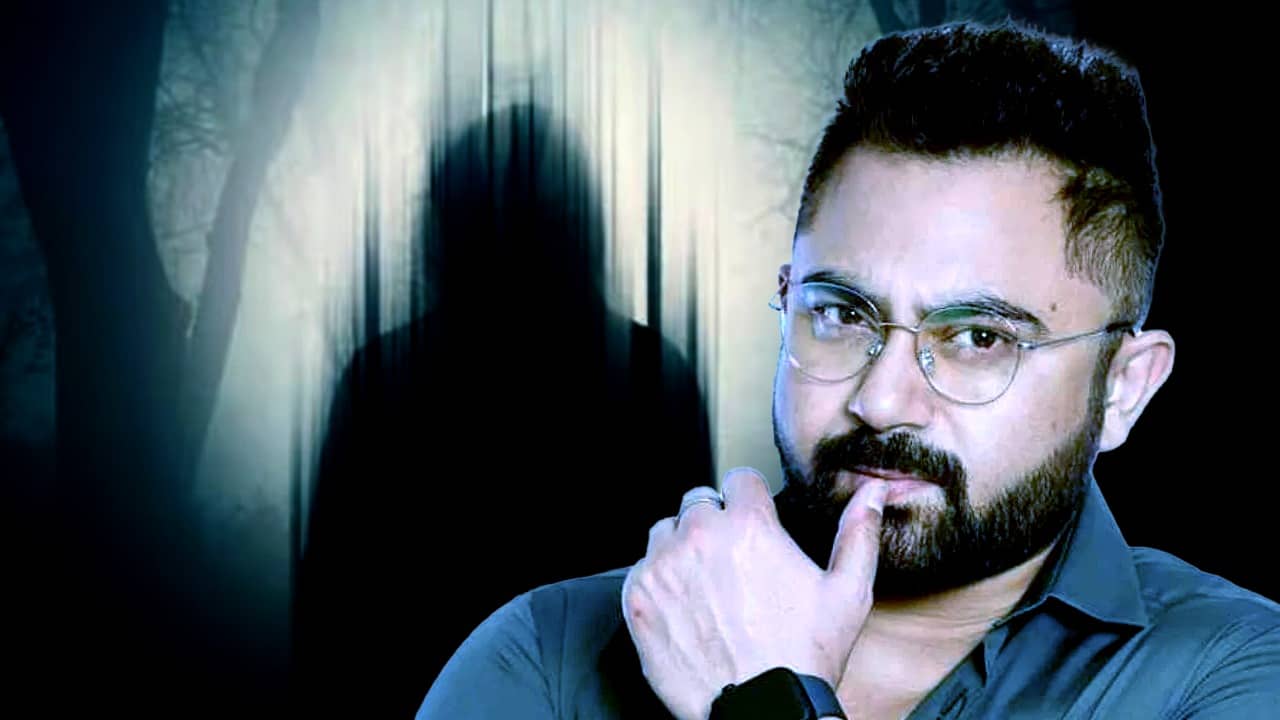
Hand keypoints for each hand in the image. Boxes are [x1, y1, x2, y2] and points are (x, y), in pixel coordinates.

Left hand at [621, 468, 887, 719]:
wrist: (761, 710)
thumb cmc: (805, 656)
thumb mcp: (847, 593)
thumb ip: (858, 534)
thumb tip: (872, 494)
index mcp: (748, 525)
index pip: (739, 479)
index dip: (751, 502)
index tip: (754, 525)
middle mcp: (699, 536)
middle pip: (699, 503)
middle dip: (716, 524)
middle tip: (733, 564)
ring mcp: (662, 566)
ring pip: (666, 533)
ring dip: (683, 549)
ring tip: (708, 587)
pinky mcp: (637, 597)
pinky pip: (641, 568)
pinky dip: (660, 583)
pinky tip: (687, 609)